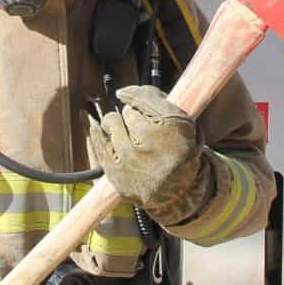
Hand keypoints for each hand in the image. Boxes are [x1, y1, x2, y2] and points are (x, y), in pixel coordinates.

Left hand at [87, 85, 204, 224]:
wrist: (176, 193)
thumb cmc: (178, 153)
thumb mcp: (184, 124)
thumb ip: (159, 102)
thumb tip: (128, 91)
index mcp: (173, 126)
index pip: (144, 97)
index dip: (134, 94)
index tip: (127, 94)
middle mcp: (151, 141)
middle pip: (128, 111)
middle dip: (131, 115)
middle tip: (139, 126)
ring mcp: (132, 158)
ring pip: (112, 122)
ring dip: (116, 124)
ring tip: (126, 134)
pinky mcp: (117, 172)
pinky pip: (99, 142)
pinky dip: (99, 134)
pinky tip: (103, 132)